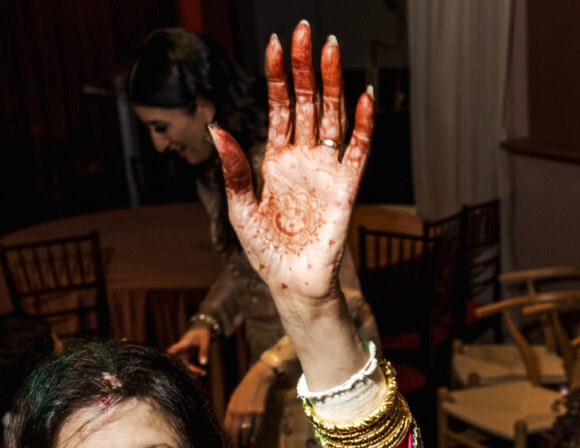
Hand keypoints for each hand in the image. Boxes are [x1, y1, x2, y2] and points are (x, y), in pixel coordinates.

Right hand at [167, 324, 211, 373]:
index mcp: (183, 343)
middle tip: (195, 376)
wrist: (201, 329)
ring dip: (192, 371)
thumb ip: (203, 352)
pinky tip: (203, 372)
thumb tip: (203, 363)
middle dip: (185, 370)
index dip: (170, 356)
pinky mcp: (186, 357)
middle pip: (177, 361)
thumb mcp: (205, 341)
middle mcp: (180, 350)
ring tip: (203, 373)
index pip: (174, 350)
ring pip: (183, 365)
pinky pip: (188, 365)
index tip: (166, 361)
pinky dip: (195, 369)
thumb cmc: (202, 333)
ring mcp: (182, 354)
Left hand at [214, 22, 371, 308]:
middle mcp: (304, 158)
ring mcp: (326, 170)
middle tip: (305, 30)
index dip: (278, 75)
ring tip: (331, 48)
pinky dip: (363, 124)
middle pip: (307, 101)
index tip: (275, 43)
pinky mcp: (347, 188)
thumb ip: (234, 169)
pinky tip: (363, 96)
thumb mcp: (240, 209)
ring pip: (332, 116)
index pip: (279, 106)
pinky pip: (358, 150)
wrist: (291, 285)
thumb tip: (217, 128)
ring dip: (333, 83)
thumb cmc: (266, 252)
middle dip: (305, 66)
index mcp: (277, 159)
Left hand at [225, 363, 275, 444]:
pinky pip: (257, 428)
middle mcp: (239, 412)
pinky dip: (255, 434)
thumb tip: (229, 425)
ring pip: (246, 432)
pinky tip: (253, 438)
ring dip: (245, 439)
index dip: (227, 435)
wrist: (259, 379)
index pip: (227, 426)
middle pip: (235, 432)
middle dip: (234, 441)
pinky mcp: (260, 413)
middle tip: (234, 446)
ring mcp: (250, 413)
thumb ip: (231, 411)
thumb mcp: (234, 398)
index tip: (227, 441)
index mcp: (231, 408)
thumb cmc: (246, 389)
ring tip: (244, 442)